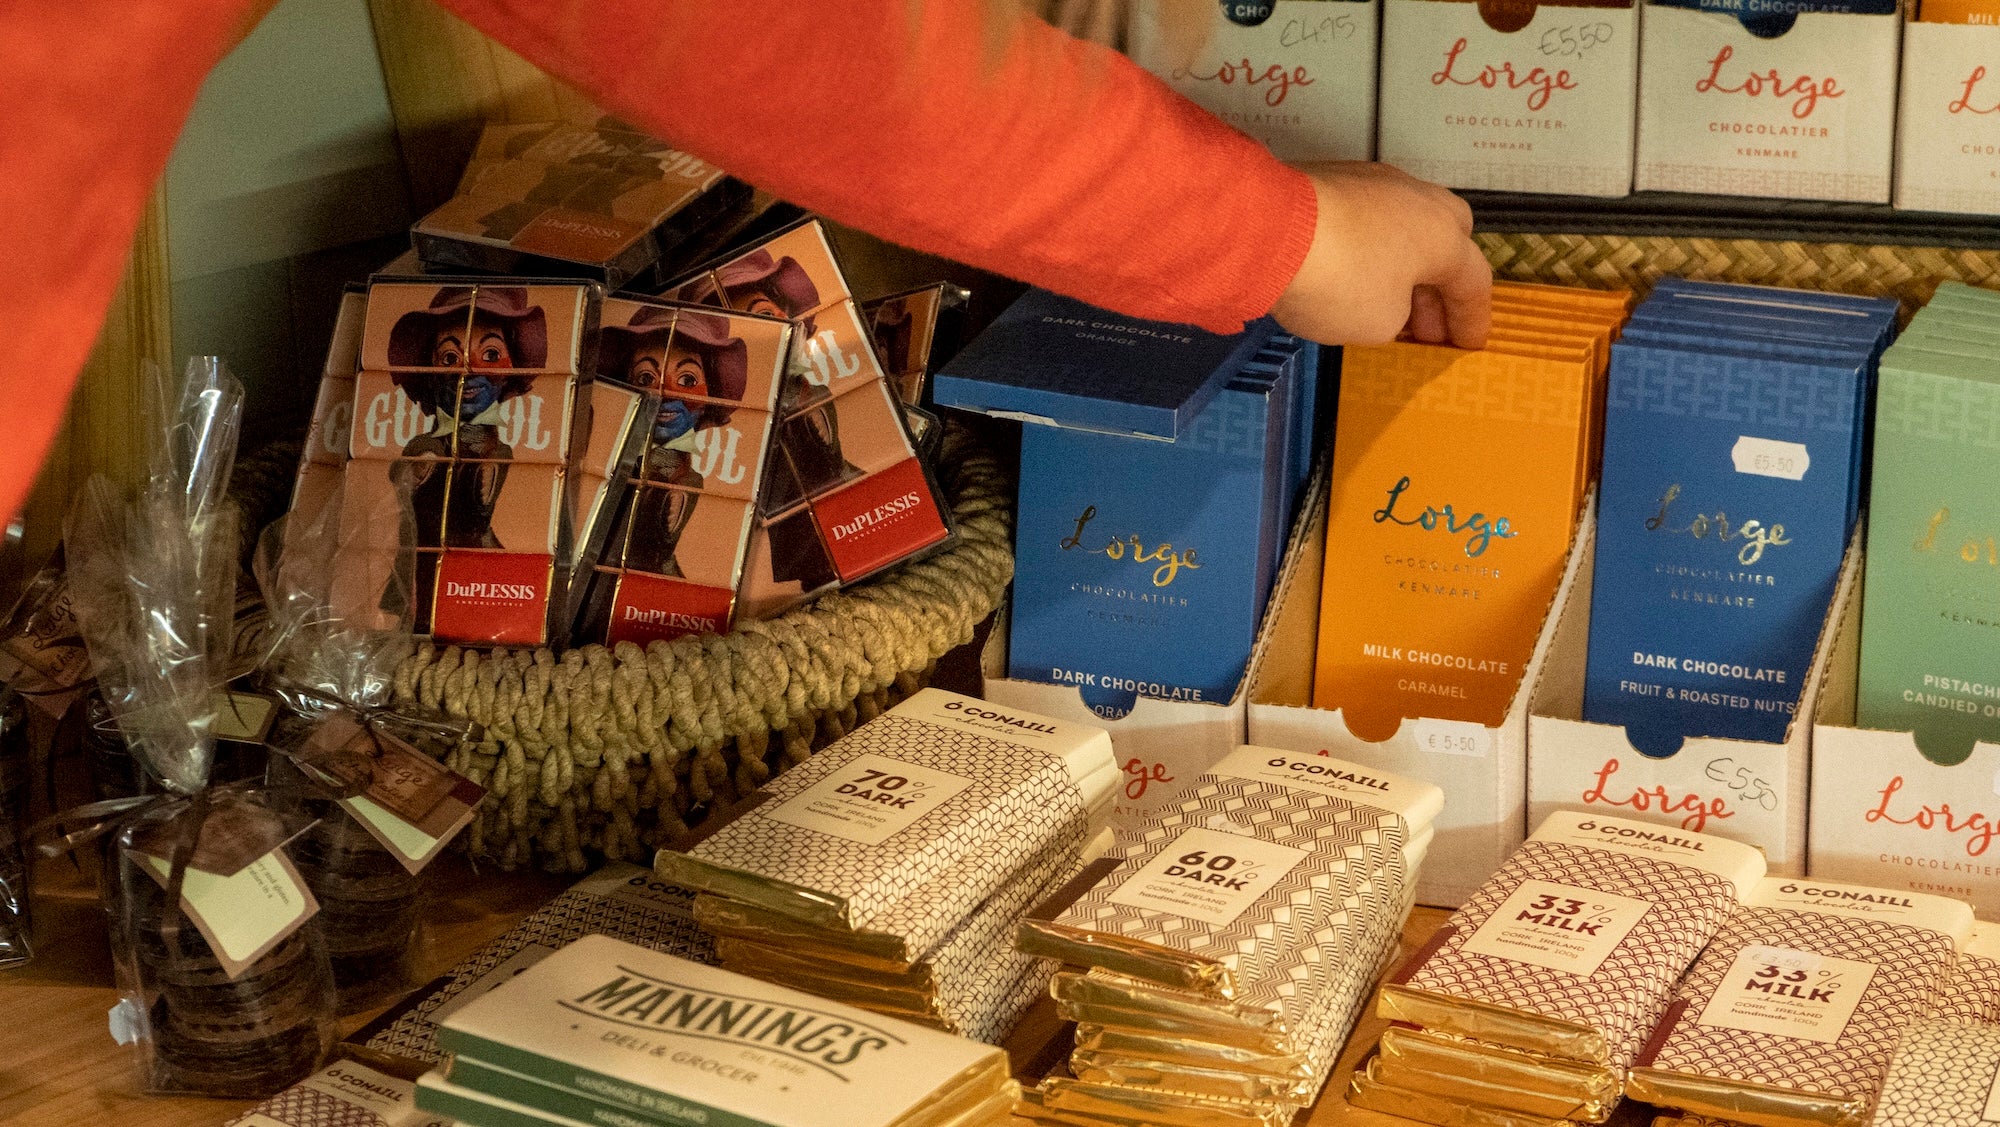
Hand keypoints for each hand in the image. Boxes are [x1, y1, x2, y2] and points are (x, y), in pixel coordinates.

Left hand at [1269, 162, 1491, 348]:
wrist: (1268, 228)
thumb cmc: (1339, 281)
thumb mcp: (1381, 323)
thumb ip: (1397, 314)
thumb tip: (1384, 297)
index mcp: (1443, 235)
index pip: (1472, 281)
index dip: (1471, 319)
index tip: (1468, 345)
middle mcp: (1417, 199)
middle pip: (1446, 238)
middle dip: (1441, 280)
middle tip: (1426, 321)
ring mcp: (1374, 182)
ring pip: (1404, 224)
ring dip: (1403, 263)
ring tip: (1387, 301)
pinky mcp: (1331, 179)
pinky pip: (1366, 218)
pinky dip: (1369, 248)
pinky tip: (1350, 273)